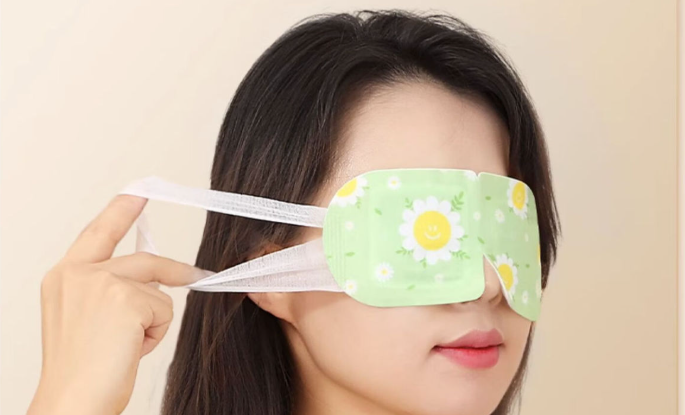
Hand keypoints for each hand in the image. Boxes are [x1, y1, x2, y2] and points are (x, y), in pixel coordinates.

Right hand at [27, 194, 208, 414]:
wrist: (72, 401)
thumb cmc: (79, 370)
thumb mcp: (84, 318)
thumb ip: (109, 290)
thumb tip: (152, 279)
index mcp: (64, 276)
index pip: (98, 233)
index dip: (121, 211)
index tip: (137, 191)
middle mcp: (79, 272)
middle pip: (145, 259)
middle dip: (175, 270)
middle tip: (199, 273)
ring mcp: (103, 282)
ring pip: (158, 289)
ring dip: (153, 320)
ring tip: (127, 347)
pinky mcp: (127, 299)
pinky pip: (165, 309)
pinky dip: (156, 333)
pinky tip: (130, 350)